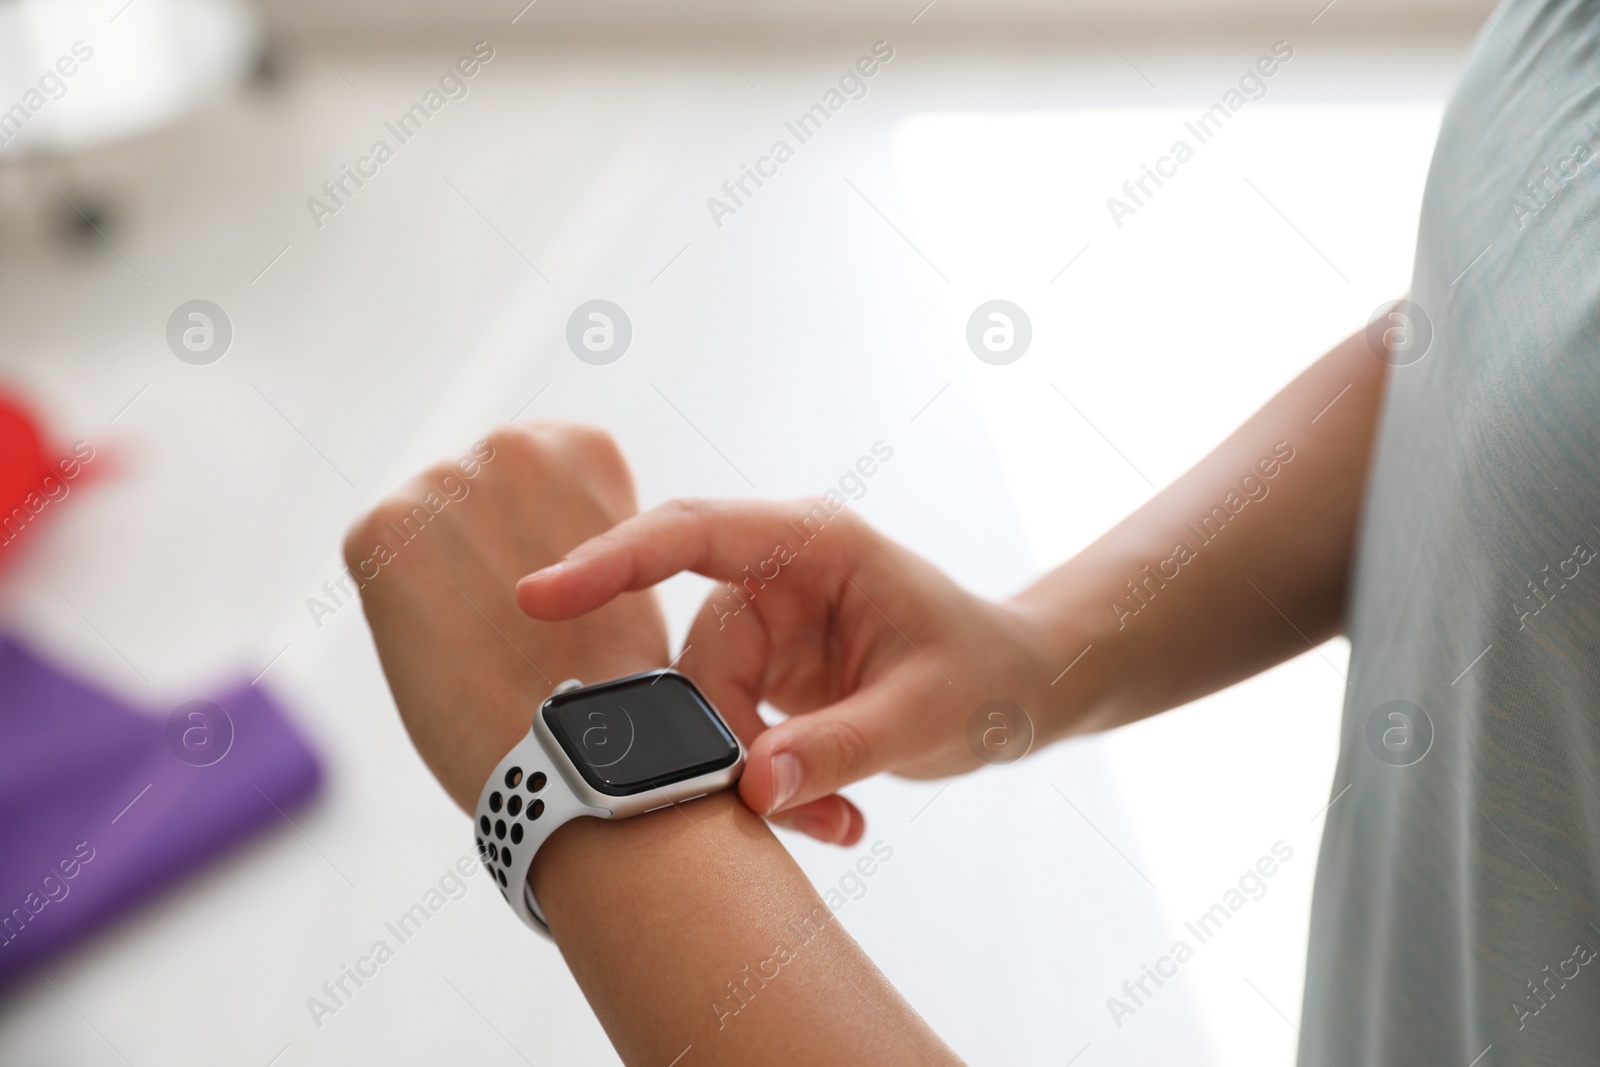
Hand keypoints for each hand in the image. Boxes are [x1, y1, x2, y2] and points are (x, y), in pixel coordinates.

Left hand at [346, 424, 668, 811]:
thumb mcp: (613, 567)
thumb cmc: (604, 679)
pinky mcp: (380, 529)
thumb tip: (497, 527)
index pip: (535, 469)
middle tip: (515, 623)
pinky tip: (442, 646)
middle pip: (472, 489)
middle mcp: (511, 444)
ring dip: (437, 574)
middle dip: (480, 545)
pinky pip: (377, 561)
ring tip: (482, 643)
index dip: (541, 536)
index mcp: (582, 445)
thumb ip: (563, 523)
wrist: (571, 750)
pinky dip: (398, 607)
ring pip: (422, 526)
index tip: (559, 585)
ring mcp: (441, 481)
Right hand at [516, 499, 1054, 843]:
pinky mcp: (764, 676)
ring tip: (839, 824)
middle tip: (783, 808)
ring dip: (755, 780)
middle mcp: (774, 577)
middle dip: (721, 745)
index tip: (539, 595)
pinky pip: (728, 737)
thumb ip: (841, 745)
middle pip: (694, 661)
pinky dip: (769, 789)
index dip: (610, 561)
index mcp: (812, 543)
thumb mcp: (925, 710)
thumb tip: (751, 788)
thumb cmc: (984, 671)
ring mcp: (765, 628)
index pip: (690, 533)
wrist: (1016, 687)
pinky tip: (838, 820)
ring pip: (703, 712)